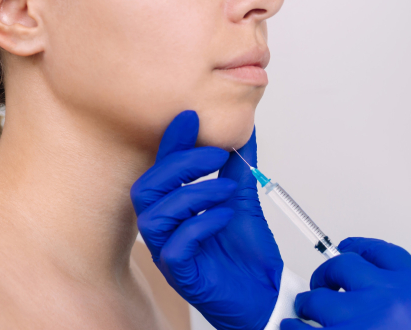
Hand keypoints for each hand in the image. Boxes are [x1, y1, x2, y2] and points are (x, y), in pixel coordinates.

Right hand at [130, 110, 282, 329]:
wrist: (264, 293)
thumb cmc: (245, 251)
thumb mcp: (241, 198)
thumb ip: (238, 165)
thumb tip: (245, 127)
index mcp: (173, 208)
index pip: (160, 169)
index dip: (171, 143)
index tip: (191, 117)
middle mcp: (163, 228)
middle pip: (146, 189)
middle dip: (178, 165)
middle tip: (215, 154)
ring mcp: (167, 252)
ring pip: (155, 216)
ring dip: (192, 193)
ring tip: (226, 188)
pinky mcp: (180, 274)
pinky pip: (175, 246)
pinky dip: (200, 224)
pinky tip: (224, 216)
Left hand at [281, 237, 410, 329]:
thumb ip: (403, 305)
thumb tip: (369, 289)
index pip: (384, 254)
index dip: (361, 248)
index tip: (347, 248)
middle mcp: (390, 300)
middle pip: (345, 266)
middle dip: (328, 275)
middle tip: (322, 287)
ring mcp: (360, 322)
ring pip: (317, 297)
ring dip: (308, 304)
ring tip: (307, 313)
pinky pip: (299, 328)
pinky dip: (293, 329)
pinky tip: (293, 329)